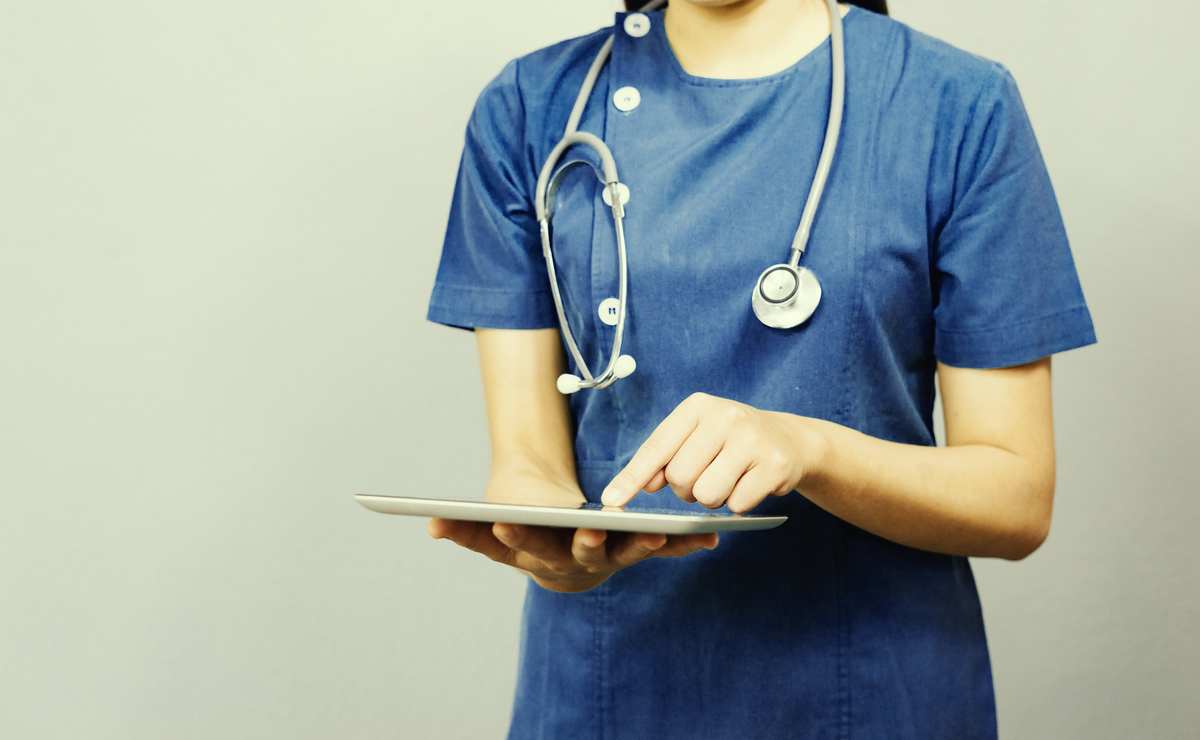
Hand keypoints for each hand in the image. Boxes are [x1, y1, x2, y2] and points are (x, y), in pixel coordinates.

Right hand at [428, 466, 717, 592]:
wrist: (568, 563)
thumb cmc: (530, 538)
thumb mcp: (495, 533)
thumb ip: (467, 530)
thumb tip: (430, 525)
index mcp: (534, 556)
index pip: (516, 548)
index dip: (511, 536)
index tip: (504, 523)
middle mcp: (573, 564)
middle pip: (575, 555)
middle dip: (582, 544)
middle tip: (588, 532)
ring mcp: (608, 560)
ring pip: (625, 554)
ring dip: (642, 544)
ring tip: (656, 531)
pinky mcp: (637, 552)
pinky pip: (664, 551)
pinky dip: (688, 546)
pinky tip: (712, 538)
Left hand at [601, 392, 824, 512]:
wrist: (790, 440)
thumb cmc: (731, 440)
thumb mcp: (697, 436)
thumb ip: (666, 456)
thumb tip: (644, 485)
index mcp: (697, 407)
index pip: (656, 448)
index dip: (632, 478)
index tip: (611, 501)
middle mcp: (724, 416)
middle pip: (679, 477)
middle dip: (687, 488)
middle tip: (707, 474)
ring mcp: (751, 439)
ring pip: (706, 494)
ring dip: (712, 498)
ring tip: (728, 480)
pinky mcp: (773, 465)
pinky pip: (737, 504)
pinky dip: (738, 503)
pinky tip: (749, 484)